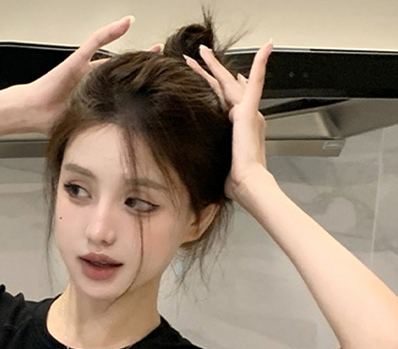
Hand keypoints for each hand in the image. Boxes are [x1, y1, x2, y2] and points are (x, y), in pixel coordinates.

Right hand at [20, 16, 163, 133]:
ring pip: (114, 56)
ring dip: (135, 52)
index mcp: (94, 96)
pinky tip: (126, 23)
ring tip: (155, 48)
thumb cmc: (50, 121)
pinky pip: (95, 42)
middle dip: (142, 69)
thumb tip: (115, 149)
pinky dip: (110, 32)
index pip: (120, 89)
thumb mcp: (81, 128)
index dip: (137, 88)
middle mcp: (91, 79)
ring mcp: (85, 68)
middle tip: (164, 67)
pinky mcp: (76, 60)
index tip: (156, 89)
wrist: (32, 113)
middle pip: (122, 71)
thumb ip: (98, 131)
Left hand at [183, 40, 273, 203]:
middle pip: (224, 87)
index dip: (219, 88)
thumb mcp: (217, 163)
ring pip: (228, 81)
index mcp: (237, 128)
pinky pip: (257, 81)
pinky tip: (267, 46)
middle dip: (211, 71)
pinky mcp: (250, 111)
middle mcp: (245, 116)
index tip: (212, 77)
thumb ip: (212, 156)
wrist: (247, 183)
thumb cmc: (233, 181)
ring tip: (201, 51)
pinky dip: (261, 63)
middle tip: (199, 56)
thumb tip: (200, 162)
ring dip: (215, 65)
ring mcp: (248, 111)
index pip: (226, 102)